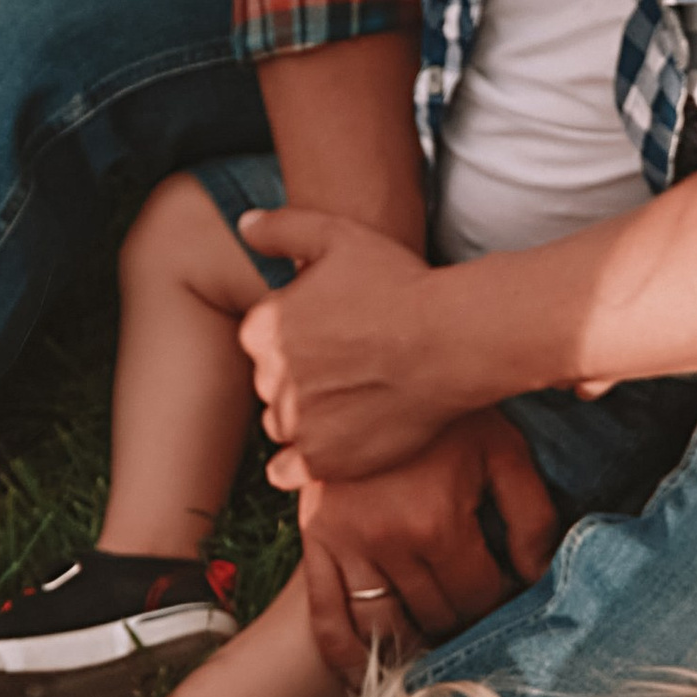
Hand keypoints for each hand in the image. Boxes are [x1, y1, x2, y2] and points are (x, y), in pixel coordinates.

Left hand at [237, 207, 464, 477]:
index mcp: (262, 328)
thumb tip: (244, 225)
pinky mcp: (322, 460)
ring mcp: (295, 424)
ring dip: (306, 416)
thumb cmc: (399, 284)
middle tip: (349, 365)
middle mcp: (270, 379)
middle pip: (273, 383)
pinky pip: (287, 471)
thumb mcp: (337, 235)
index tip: (332, 332)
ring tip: (352, 399)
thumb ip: (282, 228)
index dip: (298, 334)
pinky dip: (299, 462)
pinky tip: (327, 443)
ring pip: (284, 423)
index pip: (262, 339)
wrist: (451, 341)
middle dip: (302, 376)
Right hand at [277, 414, 561, 685]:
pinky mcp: (314, 546)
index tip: (509, 592)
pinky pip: (326, 619)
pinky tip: (363, 678)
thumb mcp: (501, 449)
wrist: (368, 368)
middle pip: (435, 616)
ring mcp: (344, 547)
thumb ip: (531, 515)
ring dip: (414, 646)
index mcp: (437, 520)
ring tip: (436, 644)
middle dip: (462, 621)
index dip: (501, 602)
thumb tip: (539, 577)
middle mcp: (387, 542)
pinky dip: (345, 657)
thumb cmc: (446, 413)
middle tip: (476, 612)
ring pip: (386, 629)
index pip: (479, 596)